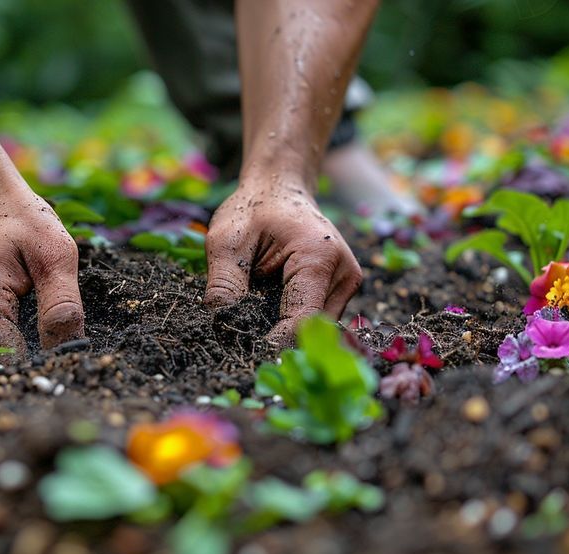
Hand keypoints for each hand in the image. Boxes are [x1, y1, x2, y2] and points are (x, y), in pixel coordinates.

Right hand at [0, 184, 84, 355]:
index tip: (69, 368)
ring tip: (49, 351)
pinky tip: (32, 340)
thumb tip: (70, 351)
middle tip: (64, 365)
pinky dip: (10, 349)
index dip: (42, 369)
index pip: (11, 362)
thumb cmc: (22, 221)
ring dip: (20, 362)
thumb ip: (61, 305)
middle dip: (30, 370)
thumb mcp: (55, 254)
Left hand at [204, 175, 361, 346]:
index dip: (271, 342)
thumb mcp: (225, 241)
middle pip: (310, 330)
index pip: (301, 320)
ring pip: (314, 329)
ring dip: (282, 330)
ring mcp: (347, 284)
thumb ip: (223, 284)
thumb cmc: (252, 209)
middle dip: (275, 338)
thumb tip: (221, 326)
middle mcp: (344, 274)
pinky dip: (289, 320)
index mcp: (319, 256)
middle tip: (239, 337)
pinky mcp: (341, 291)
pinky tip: (268, 309)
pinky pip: (314, 318)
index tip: (240, 350)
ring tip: (252, 316)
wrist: (278, 189)